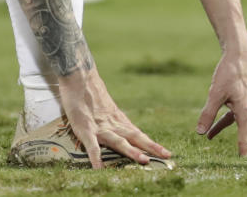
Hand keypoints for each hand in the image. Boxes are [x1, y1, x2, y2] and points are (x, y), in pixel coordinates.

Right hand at [57, 66, 171, 168]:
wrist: (80, 78)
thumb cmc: (91, 95)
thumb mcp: (106, 110)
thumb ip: (114, 123)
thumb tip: (123, 134)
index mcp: (119, 121)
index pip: (139, 135)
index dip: (152, 144)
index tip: (166, 153)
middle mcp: (113, 125)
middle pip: (135, 137)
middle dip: (151, 148)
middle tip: (166, 156)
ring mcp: (100, 127)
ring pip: (118, 141)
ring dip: (132, 151)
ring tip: (144, 161)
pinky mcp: (85, 128)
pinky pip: (91, 145)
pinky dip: (96, 157)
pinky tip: (99, 168)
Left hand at [197, 40, 246, 156]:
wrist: (241, 54)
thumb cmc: (230, 72)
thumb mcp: (215, 93)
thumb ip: (207, 114)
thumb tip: (200, 132)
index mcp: (246, 112)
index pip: (245, 140)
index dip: (244, 155)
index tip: (242, 167)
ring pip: (246, 130)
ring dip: (240, 142)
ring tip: (237, 157)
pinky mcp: (246, 102)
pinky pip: (238, 120)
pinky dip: (227, 126)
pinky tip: (212, 131)